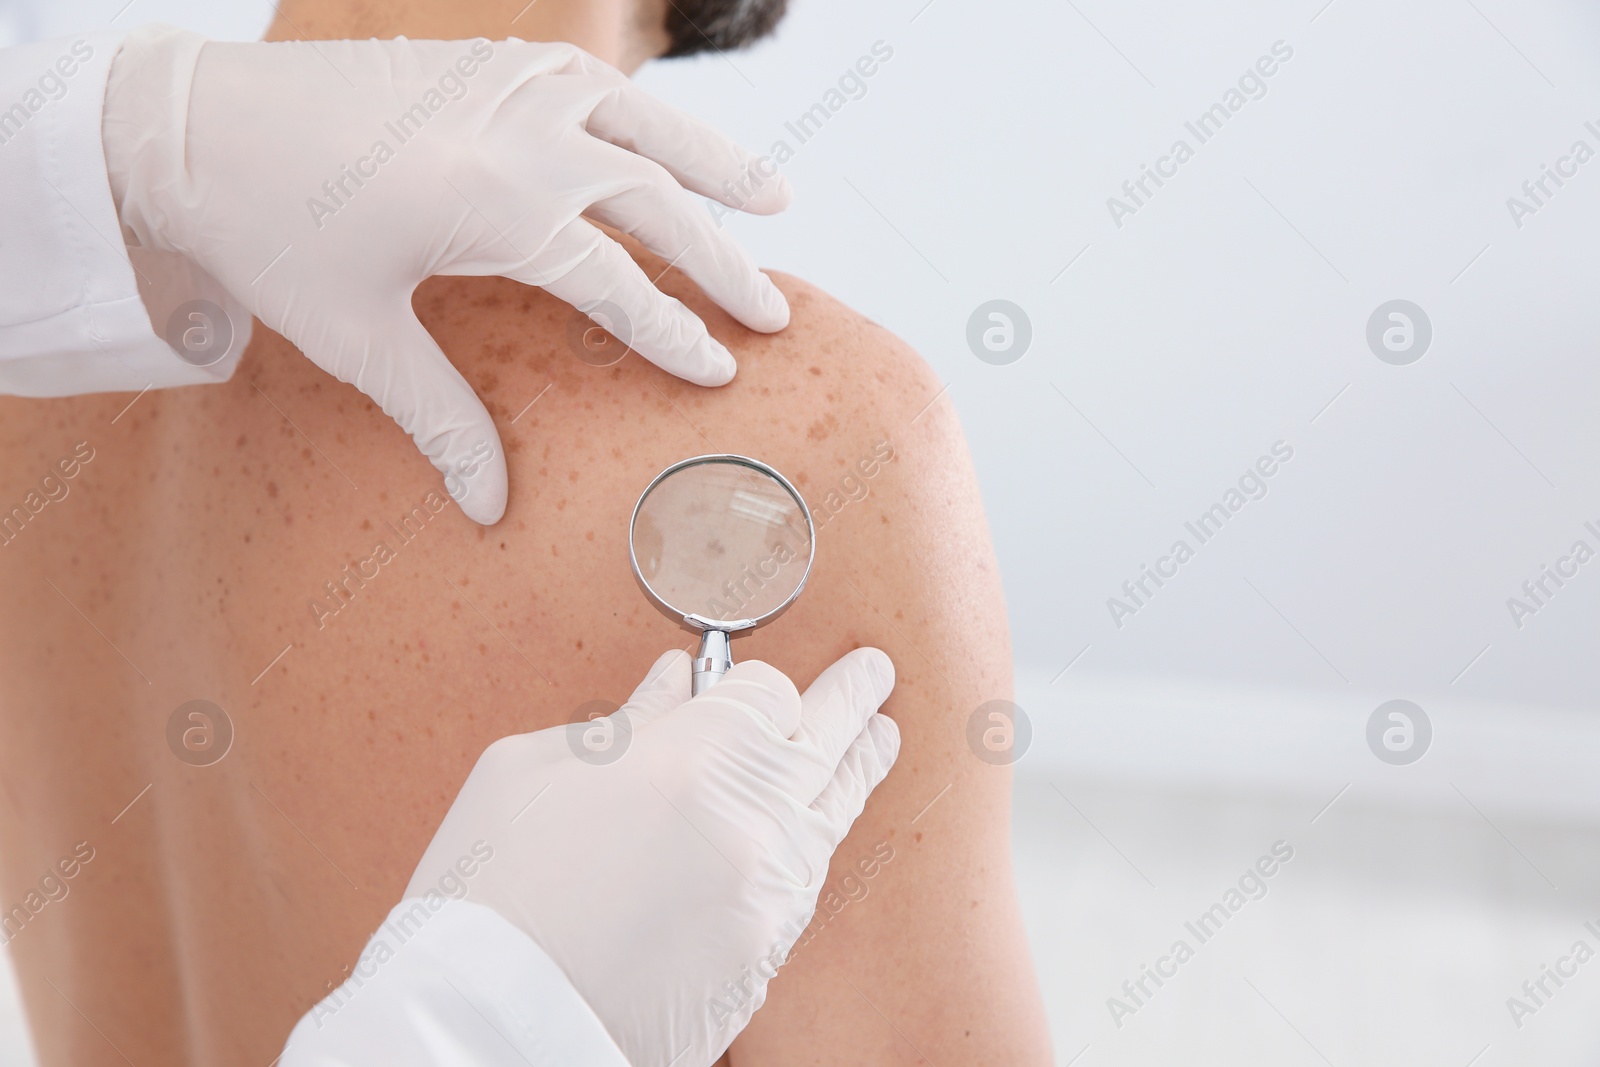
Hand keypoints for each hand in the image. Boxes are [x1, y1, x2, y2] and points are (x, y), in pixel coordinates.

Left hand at [102, 25, 791, 522]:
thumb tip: (489, 507)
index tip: (721, 371)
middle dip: (722, 262)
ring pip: (643, 122)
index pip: (616, 278)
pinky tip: (667, 136)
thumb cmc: (268, 233)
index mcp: (494, 202)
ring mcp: (505, 84)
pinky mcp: (483, 61)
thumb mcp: (357, 335)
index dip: (673, 330)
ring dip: (715, 162)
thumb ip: (440, 416)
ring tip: (779, 199)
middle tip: (775, 314)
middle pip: (655, 200)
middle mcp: (519, 132)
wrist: (189, 124)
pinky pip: (591, 80)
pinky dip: (644, 111)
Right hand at [404, 648, 900, 1066]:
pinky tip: (817, 824)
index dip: (754, 682)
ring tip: (878, 738)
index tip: (746, 679)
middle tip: (875, 673)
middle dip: (853, 699)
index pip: (767, 693)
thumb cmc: (487, 892)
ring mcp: (765, 899)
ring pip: (832, 816)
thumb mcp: (530, 772)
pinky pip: (805, 882)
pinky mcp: (762, 961)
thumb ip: (623, 720)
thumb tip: (674, 683)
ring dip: (857, 769)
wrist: (489, 1026)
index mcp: (689, 760)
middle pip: (825, 742)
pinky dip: (817, 840)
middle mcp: (748, 824)